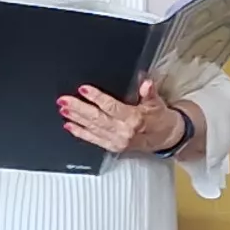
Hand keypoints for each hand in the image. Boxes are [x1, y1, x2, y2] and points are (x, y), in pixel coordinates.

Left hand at [62, 78, 188, 156]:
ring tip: (63, 110)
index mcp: (135, 118)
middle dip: (78, 108)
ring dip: (76, 119)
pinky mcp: (113, 147)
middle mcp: (124, 132)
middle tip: (64, 100)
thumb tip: (145, 82)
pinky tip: (70, 126)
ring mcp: (117, 141)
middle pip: (97, 118)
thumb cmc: (160, 118)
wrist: (166, 138)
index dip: (96, 97)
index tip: (83, 89)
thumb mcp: (157, 102)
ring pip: (92, 129)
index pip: (111, 106)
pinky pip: (94, 140)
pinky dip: (80, 133)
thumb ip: (149, 92)